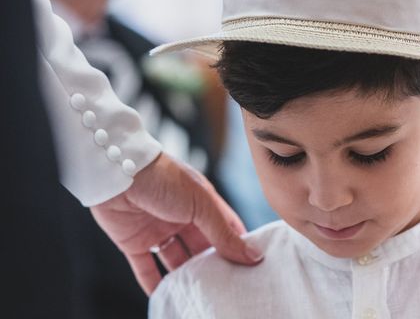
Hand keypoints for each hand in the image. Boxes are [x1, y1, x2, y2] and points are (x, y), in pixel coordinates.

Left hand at [90, 152, 262, 293]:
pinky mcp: (134, 242)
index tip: (252, 269)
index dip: (238, 247)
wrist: (117, 172)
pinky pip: (146, 268)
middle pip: (202, 248)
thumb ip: (224, 233)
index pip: (226, 229)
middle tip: (227, 289)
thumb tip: (253, 255)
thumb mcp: (201, 204)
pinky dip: (154, 284)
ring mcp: (158, 230)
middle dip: (213, 266)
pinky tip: (166, 298)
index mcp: (202, 203)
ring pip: (176, 261)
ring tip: (200, 298)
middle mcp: (182, 217)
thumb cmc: (164, 178)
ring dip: (186, 278)